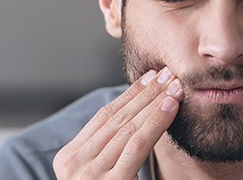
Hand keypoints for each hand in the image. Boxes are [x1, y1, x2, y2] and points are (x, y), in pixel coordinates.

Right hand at [53, 67, 183, 178]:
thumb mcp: (99, 174)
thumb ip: (108, 151)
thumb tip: (136, 118)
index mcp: (68, 158)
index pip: (103, 117)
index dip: (129, 95)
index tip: (150, 78)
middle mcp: (74, 164)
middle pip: (116, 119)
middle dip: (145, 93)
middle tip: (168, 73)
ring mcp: (89, 174)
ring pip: (128, 127)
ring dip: (154, 102)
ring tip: (174, 86)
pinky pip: (136, 145)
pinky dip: (155, 122)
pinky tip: (170, 107)